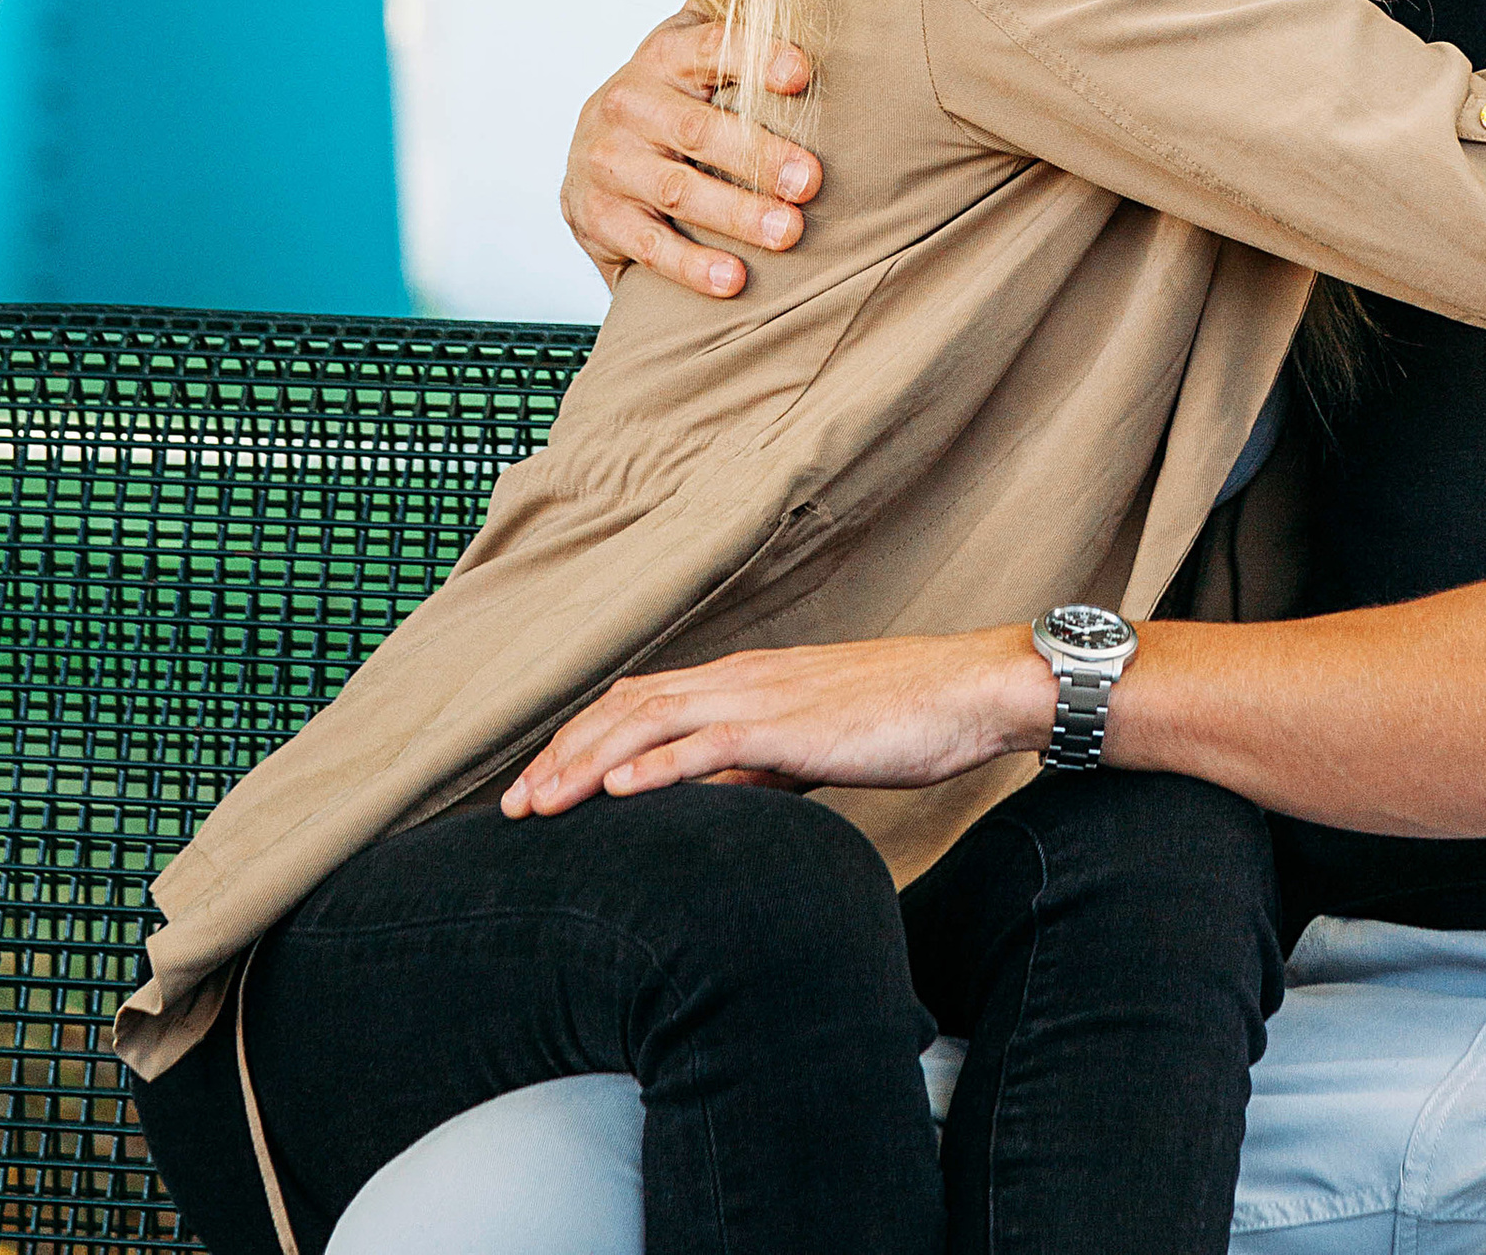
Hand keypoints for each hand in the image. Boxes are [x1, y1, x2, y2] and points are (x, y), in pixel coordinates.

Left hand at [501, 630, 1053, 812]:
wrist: (971, 690)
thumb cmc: (904, 720)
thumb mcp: (815, 747)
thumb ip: (760, 767)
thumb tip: (714, 800)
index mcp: (747, 679)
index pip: (641, 700)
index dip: (584, 739)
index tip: (541, 785)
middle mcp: (743, 678)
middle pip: (628, 707)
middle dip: (564, 754)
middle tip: (514, 808)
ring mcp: (766, 698)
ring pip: (653, 722)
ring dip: (589, 763)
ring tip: (542, 804)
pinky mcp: (795, 727)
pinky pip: (713, 745)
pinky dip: (659, 766)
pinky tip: (620, 792)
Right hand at [559, 11, 822, 299]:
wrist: (593, 155)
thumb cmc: (675, 101)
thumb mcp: (697, 57)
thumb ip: (746, 30)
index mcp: (663, 56)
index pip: (710, 47)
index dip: (755, 57)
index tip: (802, 74)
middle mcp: (628, 103)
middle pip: (698, 129)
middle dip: (759, 156)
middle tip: (811, 181)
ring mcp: (608, 162)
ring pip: (677, 190)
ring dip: (736, 213)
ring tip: (788, 232)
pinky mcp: (596, 217)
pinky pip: (649, 245)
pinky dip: (693, 265)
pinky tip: (734, 280)